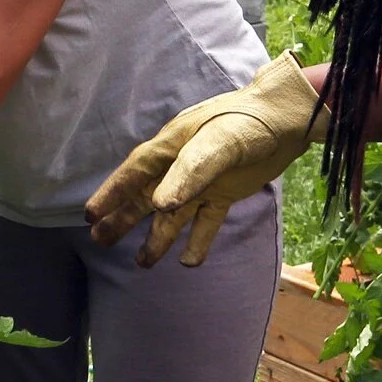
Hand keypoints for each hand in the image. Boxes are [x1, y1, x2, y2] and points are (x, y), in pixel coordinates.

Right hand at [86, 54, 325, 265]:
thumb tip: (159, 204)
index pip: (133, 175)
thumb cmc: (248, 121)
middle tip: (99, 240)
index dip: (111, 194)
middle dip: (122, 219)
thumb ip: (189, 172)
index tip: (90, 215)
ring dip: (156, 237)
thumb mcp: (219, 142)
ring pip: (172, 215)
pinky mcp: (225, 194)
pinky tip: (189, 261)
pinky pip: (206, 221)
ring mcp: (202, 183)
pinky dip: (198, 241)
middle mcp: (179, 168)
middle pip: (144, 198)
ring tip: (142, 263)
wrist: (290, 118)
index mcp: (169, 149)